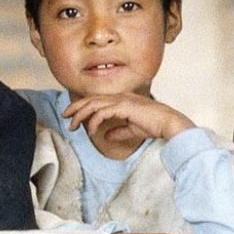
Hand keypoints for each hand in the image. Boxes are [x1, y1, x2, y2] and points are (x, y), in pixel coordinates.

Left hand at [63, 93, 194, 141]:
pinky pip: (102, 112)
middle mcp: (119, 96)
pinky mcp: (124, 106)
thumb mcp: (132, 129)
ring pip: (93, 104)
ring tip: (72, 126)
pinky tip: (91, 131)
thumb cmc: (154, 125)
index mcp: (121, 99)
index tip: (71, 115)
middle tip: (64, 116)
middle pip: (91, 99)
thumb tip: (107, 136)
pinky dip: (93, 121)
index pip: (96, 100)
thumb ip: (119, 131)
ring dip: (80, 115)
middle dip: (75, 107)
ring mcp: (121, 100)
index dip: (82, 106)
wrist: (168, 123)